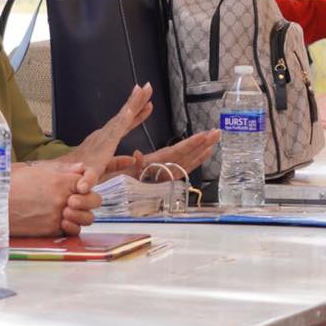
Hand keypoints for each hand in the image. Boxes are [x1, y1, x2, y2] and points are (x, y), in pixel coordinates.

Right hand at [9, 163, 101, 236]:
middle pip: (94, 200)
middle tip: (77, 200)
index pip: (89, 181)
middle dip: (90, 200)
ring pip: (87, 218)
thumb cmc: (12, 183)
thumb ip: (62, 169)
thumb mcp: (37, 169)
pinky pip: (72, 231)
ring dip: (82, 215)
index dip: (87, 184)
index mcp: (62, 180)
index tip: (81, 186)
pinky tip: (61, 222)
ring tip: (69, 212)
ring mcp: (58, 215)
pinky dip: (71, 228)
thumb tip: (80, 168)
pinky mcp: (51, 230)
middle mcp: (63, 198)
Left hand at [66, 85, 154, 172]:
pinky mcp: (107, 135)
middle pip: (122, 116)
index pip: (115, 130)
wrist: (68, 170)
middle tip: (147, 87)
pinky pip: (123, 122)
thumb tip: (95, 180)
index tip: (131, 109)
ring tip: (146, 91)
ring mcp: (105, 133)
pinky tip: (140, 111)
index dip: (124, 121)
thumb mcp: (87, 178)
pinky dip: (133, 114)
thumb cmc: (81, 175)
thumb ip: (88, 179)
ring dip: (135, 103)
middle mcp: (104, 136)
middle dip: (134, 102)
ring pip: (123, 116)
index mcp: (103, 146)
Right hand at [107, 129, 221, 178]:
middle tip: (217, 132)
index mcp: (150, 166)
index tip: (203, 136)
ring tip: (214, 138)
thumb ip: (130, 165)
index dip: (189, 145)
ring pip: (186, 161)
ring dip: (201, 150)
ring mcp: (162, 174)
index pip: (174, 154)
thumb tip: (137, 153)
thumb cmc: (109, 180)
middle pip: (185, 157)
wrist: (108, 192)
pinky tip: (204, 152)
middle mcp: (159, 170)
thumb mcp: (116, 172)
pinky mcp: (163, 176)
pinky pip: (182, 168)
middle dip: (202, 144)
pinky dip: (194, 160)